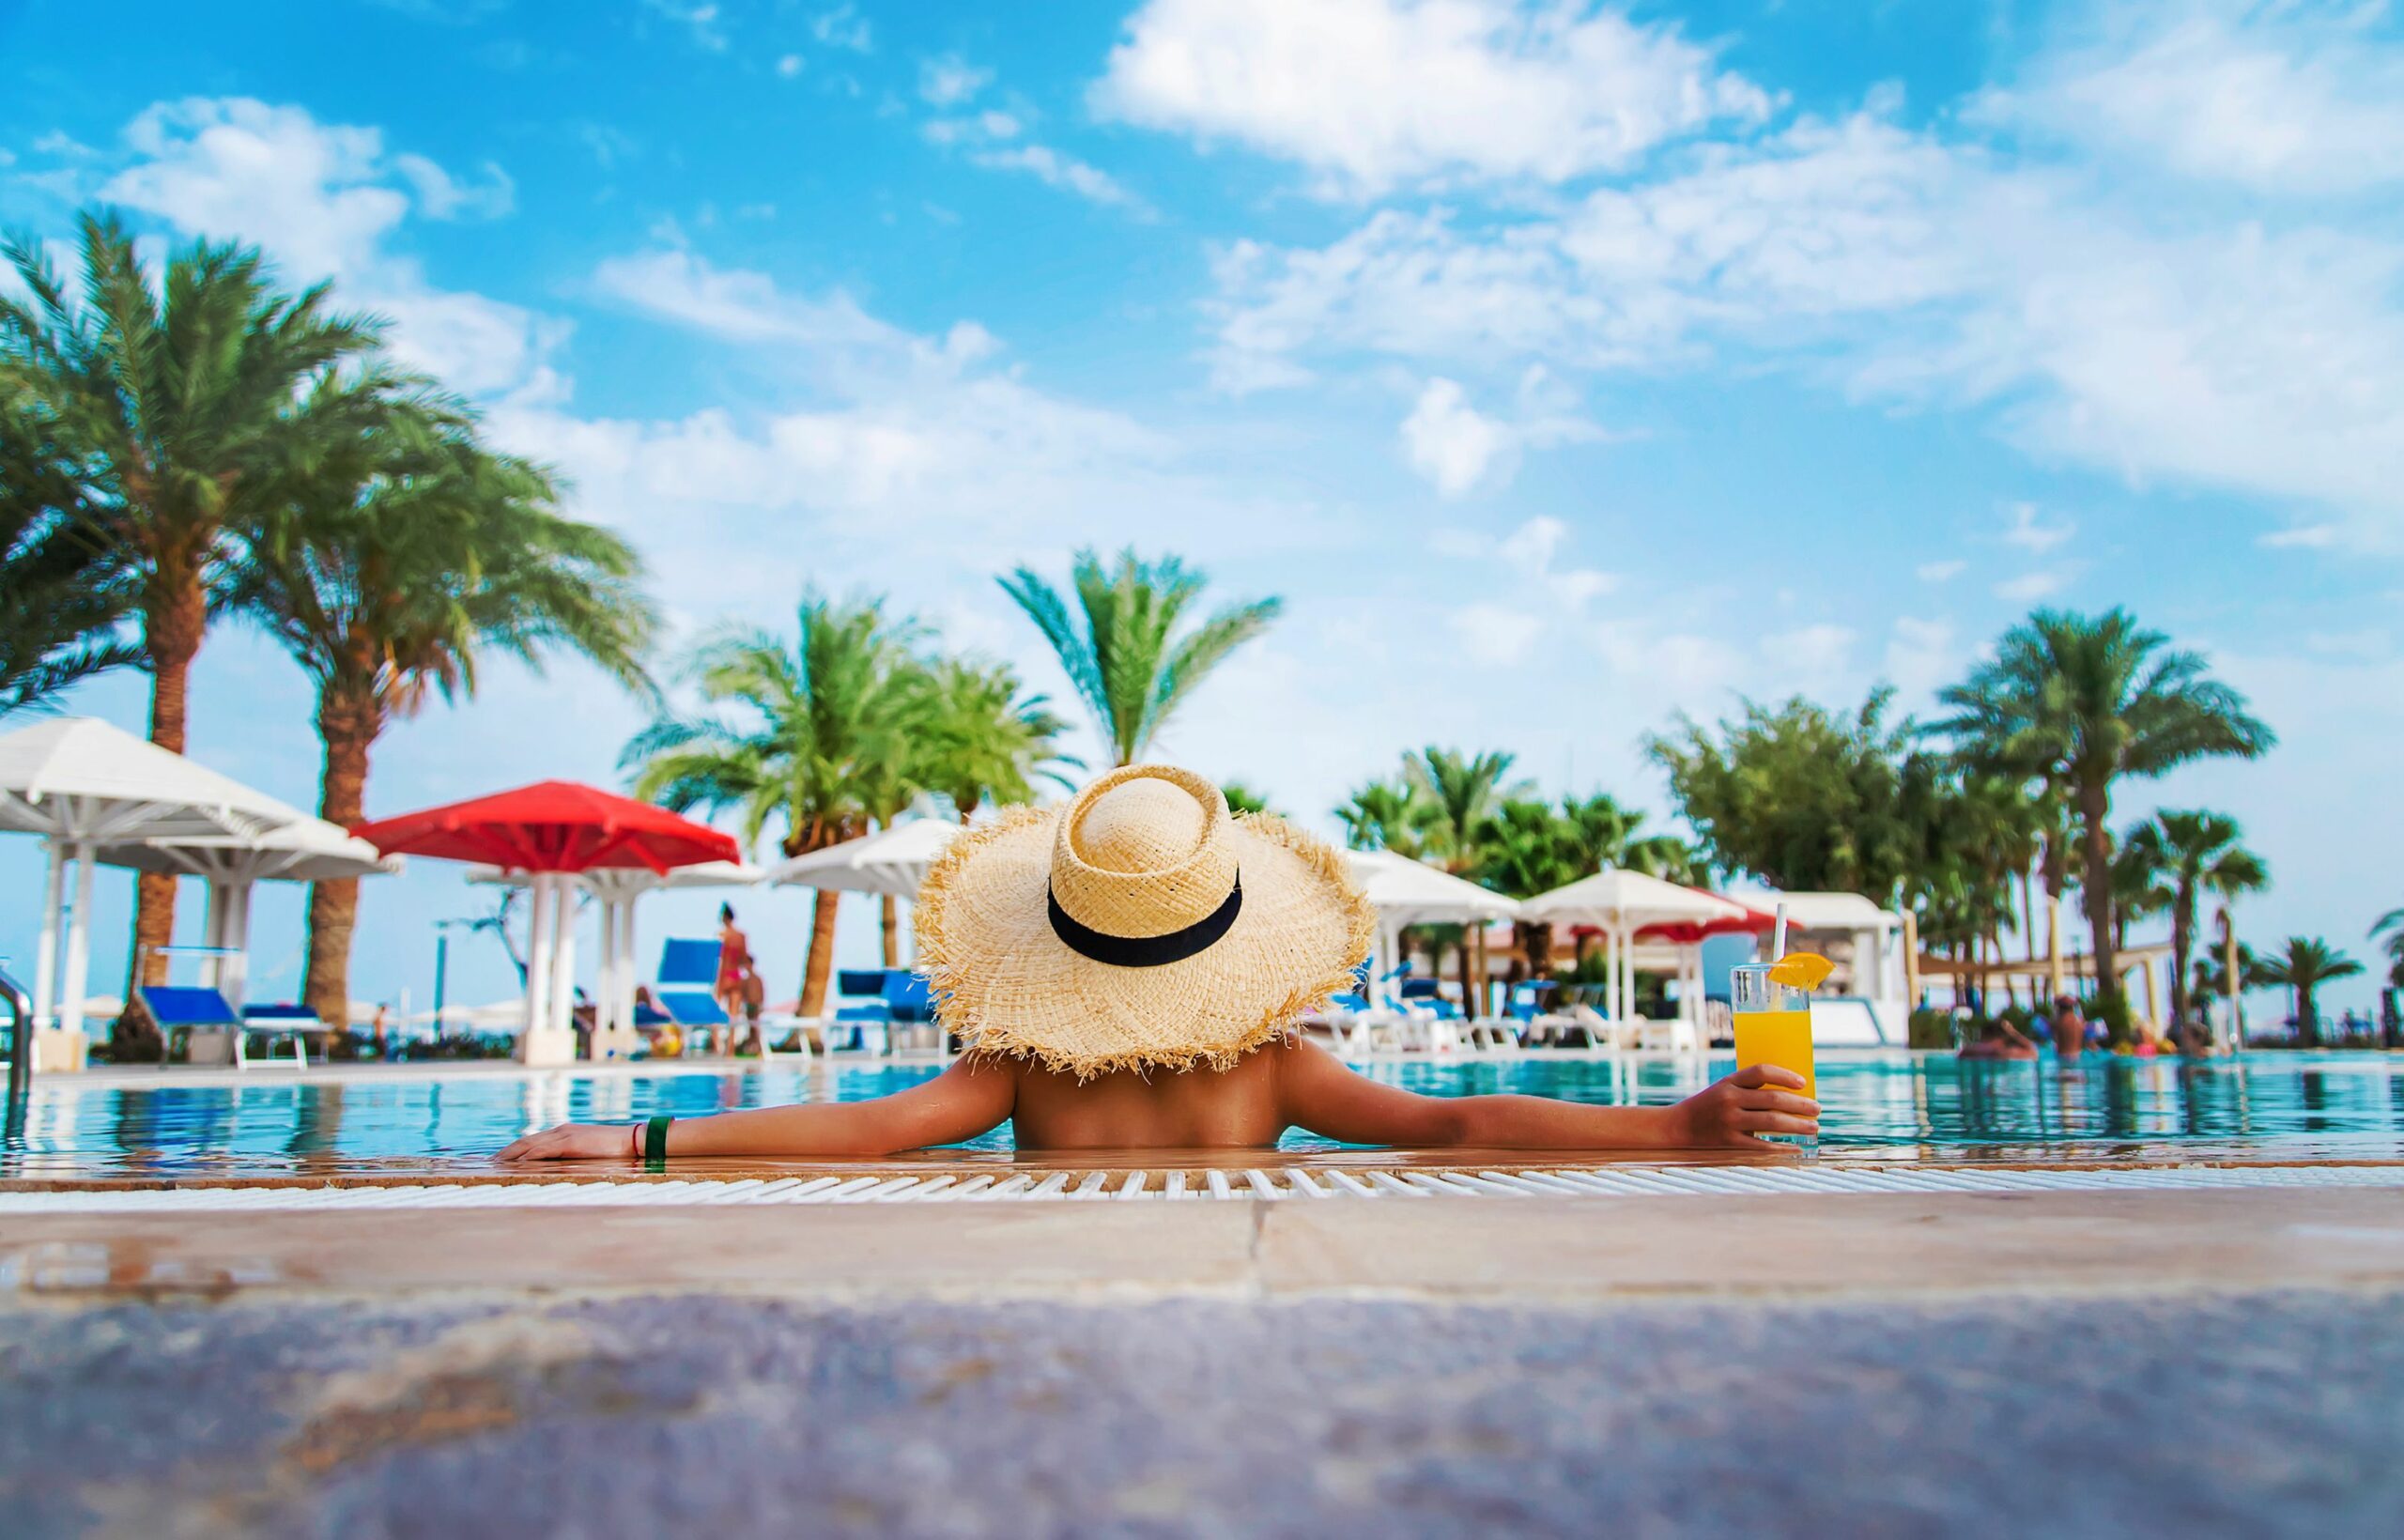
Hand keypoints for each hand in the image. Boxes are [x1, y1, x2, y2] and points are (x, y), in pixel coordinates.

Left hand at [497, 1122, 636, 1161]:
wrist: (631, 1140)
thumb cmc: (612, 1149)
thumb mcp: (586, 1152)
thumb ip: (570, 1156)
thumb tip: (557, 1169)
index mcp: (563, 1132)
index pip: (532, 1140)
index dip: (514, 1149)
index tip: (501, 1158)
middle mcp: (560, 1131)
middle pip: (525, 1140)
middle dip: (507, 1151)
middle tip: (490, 1162)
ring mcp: (564, 1135)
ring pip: (530, 1144)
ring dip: (512, 1154)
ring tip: (497, 1164)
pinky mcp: (571, 1142)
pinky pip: (544, 1149)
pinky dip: (529, 1155)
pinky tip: (518, 1163)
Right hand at [1675, 1065, 1818, 1148]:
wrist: (1678, 1127)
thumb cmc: (1709, 1106)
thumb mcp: (1724, 1090)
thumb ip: (1750, 1090)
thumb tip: (1792, 1096)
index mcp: (1728, 1082)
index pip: (1761, 1071)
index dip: (1785, 1075)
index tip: (1803, 1083)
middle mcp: (1729, 1099)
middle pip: (1773, 1098)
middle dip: (1800, 1104)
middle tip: (1817, 1109)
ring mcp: (1729, 1121)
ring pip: (1772, 1121)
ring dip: (1797, 1125)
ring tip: (1813, 1127)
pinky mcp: (1729, 1141)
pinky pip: (1761, 1144)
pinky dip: (1781, 1147)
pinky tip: (1795, 1147)